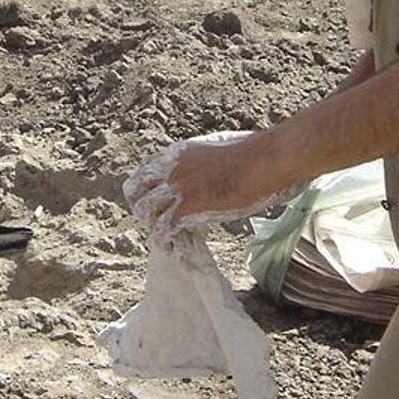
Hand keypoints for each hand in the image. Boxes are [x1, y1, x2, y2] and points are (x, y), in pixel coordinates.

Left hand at [125, 132, 290, 238]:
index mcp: (179, 153)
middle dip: (141, 207)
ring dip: (152, 225)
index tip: (153, 201)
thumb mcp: (217, 151)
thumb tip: (211, 172)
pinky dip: (166, 240)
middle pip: (136, 190)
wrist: (262, 160)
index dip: (145, 189)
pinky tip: (172, 247)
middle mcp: (172, 169)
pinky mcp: (188, 206)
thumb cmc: (252, 154)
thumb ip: (204, 162)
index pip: (145, 170)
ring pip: (146, 210)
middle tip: (154, 221)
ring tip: (164, 237)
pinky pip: (164, 228)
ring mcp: (178, 187)